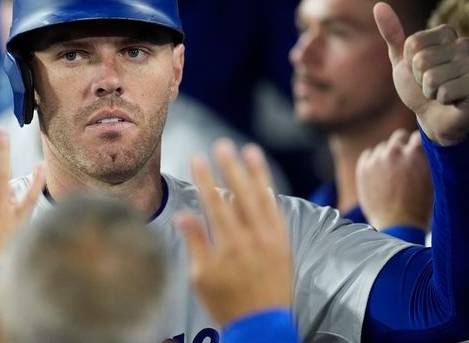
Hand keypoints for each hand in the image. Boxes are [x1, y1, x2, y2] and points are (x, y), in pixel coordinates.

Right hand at [176, 139, 291, 325]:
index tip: (197, 158)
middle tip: (222, 145)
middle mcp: (252, 237)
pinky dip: (271, 195)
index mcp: (229, 245)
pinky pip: (278, 213)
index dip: (205, 178)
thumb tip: (184, 216)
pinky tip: (265, 181)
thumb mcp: (201, 277)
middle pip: (240, 193)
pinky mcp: (284, 244)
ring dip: (256, 172)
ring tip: (249, 149)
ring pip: (263, 198)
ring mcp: (272, 239)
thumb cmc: (227, 304)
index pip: (215, 202)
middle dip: (230, 166)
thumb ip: (195, 243)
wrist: (263, 325)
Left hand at [357, 129, 432, 230]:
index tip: (421, 153)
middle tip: (406, 161)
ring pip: (383, 147)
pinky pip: (368, 155)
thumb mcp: (432, 180)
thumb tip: (428, 145)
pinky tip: (380, 176)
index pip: (419, 135)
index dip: (420, 145)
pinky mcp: (363, 167)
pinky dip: (373, 162)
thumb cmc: (420, 207)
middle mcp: (395, 152)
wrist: (397, 226)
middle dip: (403, 146)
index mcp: (416, 153)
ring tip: (393, 175)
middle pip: (399, 136)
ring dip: (388, 156)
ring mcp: (377, 159)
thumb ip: (427, 159)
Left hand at [374, 2, 468, 144]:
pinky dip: (441, 100)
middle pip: (421, 60)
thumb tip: (379, 5)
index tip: (418, 71)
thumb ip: (392, 33)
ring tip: (439, 92)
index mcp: (446, 33)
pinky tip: (450, 100)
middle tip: (429, 85)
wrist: (432, 115)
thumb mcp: (400, 60)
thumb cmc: (417, 86)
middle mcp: (464, 44)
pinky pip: (446, 92)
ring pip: (433, 77)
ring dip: (430, 91)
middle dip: (419, 79)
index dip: (409, 63)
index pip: (413, 44)